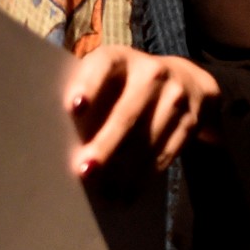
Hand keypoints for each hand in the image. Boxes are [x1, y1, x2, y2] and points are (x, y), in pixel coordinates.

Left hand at [65, 45, 219, 182]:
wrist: (187, 78)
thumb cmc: (127, 81)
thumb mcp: (110, 73)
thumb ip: (89, 92)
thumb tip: (57, 133)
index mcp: (120, 58)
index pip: (103, 67)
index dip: (89, 86)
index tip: (74, 108)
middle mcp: (151, 73)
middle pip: (127, 113)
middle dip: (106, 145)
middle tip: (85, 170)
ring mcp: (175, 96)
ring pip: (148, 138)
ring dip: (127, 169)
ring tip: (106, 192)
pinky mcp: (192, 120)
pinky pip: (167, 151)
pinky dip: (147, 174)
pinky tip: (130, 191)